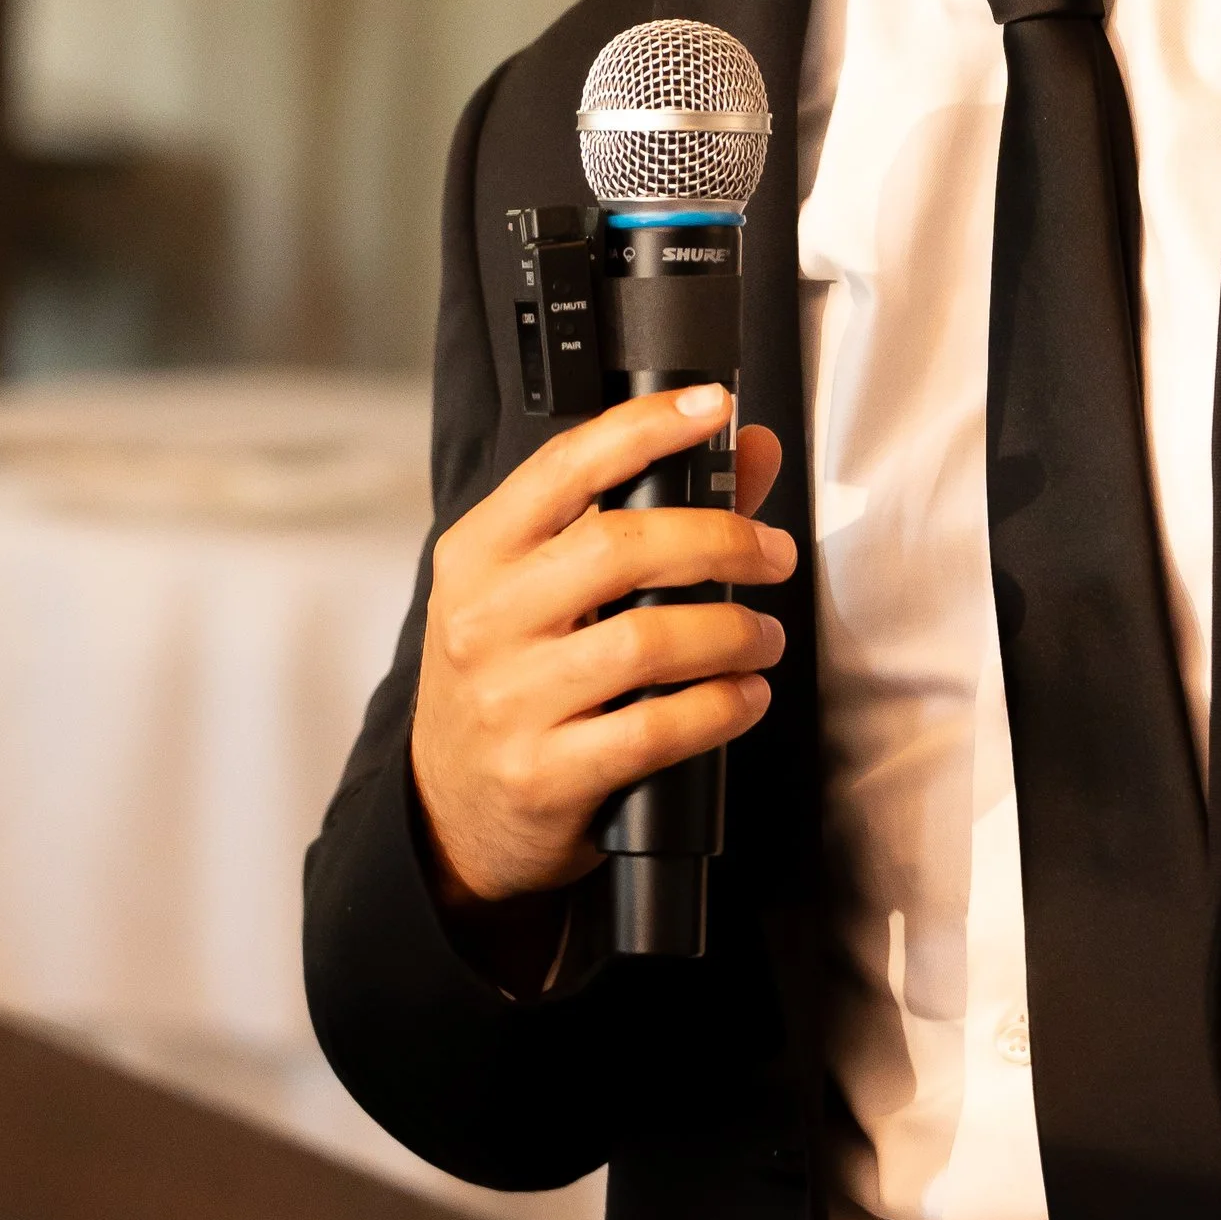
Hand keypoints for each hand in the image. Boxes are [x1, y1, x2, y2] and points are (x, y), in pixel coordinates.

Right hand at [412, 387, 792, 906]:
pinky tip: (743, 697)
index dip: (646, 427)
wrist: (448, 810)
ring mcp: (509, 700)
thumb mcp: (543, 591)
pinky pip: (655, 730)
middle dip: (722, 542)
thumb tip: (748, 452)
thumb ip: (642, 515)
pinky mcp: (544, 774)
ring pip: (648, 641)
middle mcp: (484, 620)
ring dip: (732, 631)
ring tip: (763, 636)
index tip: (713, 409)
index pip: (565, 466)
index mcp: (479, 555)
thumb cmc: (509, 681)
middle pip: (621, 548)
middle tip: (772, 554)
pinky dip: (720, 708)